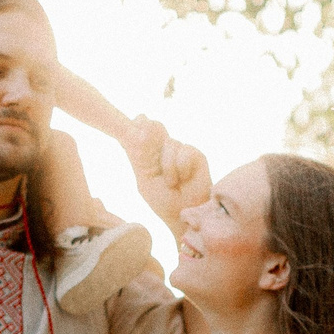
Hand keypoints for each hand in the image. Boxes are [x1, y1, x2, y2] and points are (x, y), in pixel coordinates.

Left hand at [123, 117, 210, 232]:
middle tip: (148, 140)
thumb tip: (138, 128)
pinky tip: (184, 179)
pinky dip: (182, 167)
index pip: (141, 132)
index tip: (138, 119)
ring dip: (169, 167)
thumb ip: (140, 155)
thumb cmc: (163, 201)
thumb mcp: (145, 179)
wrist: (183, 214)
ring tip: (173, 184)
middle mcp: (163, 149)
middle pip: (156, 127)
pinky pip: (185, 151)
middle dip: (151, 131)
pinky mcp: (195, 155)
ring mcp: (180, 150)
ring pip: (170, 143)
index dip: (139, 124)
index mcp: (147, 155)